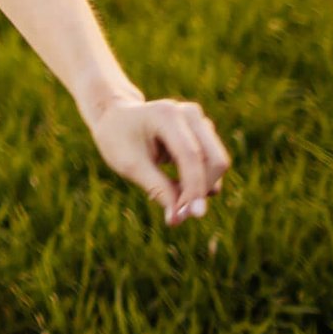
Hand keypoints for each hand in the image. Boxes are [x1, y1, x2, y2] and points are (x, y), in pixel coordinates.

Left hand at [89, 94, 230, 224]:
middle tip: (176, 212)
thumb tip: (178, 219)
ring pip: (217, 164)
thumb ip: (157, 189)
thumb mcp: (130, 165)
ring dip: (199, 187)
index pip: (191, 156)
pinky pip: (212, 165)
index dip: (192, 189)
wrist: (115, 118)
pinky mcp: (204, 133)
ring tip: (165, 190)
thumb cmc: (118, 139)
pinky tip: (173, 183)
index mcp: (167, 115)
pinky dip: (198, 182)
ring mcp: (199, 121)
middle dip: (200, 190)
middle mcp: (189, 114)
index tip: (187, 216)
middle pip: (215, 161)